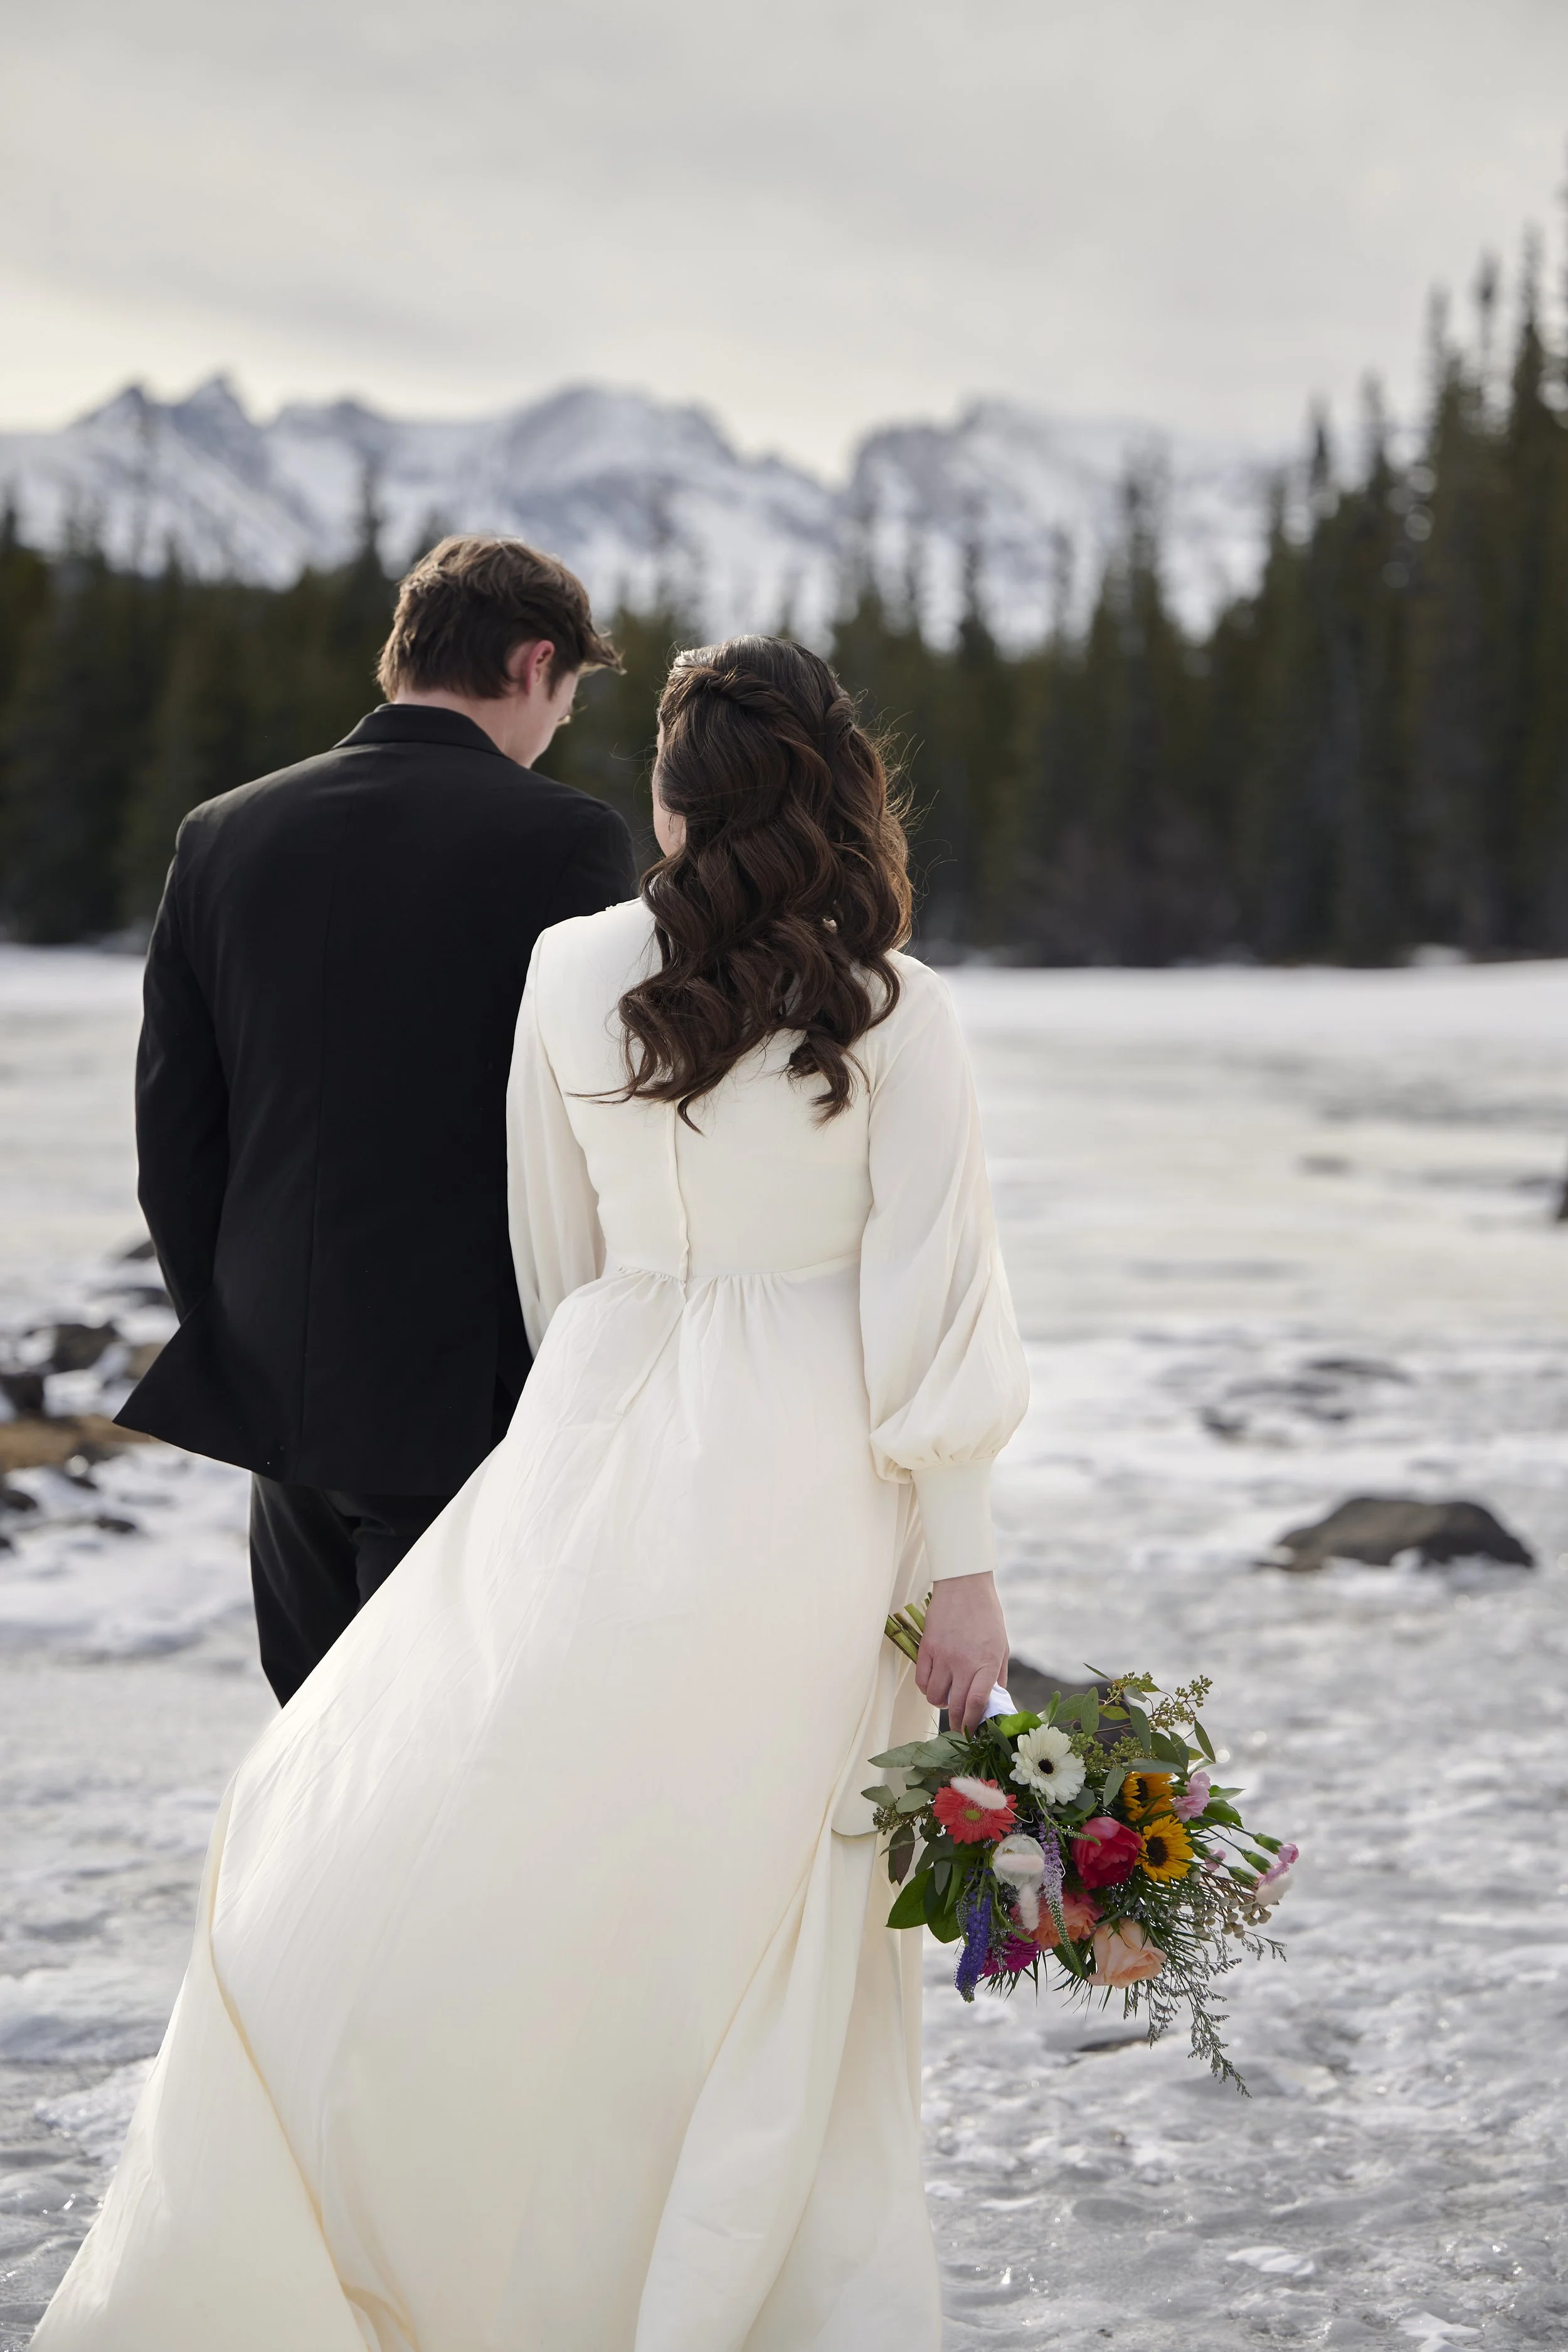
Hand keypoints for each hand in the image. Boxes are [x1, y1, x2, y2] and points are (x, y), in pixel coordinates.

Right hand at [914, 1573, 1009, 1734]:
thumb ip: (997, 1675)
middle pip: (954, 1705)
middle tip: (958, 1727)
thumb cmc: (987, 1615)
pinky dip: (927, 1688)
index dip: (972, 1722)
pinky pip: (922, 1681)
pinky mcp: (927, 1648)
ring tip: (947, 1697)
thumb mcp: (1001, 1646)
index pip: (977, 1702)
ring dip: (941, 1703)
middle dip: (956, 1722)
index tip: (971, 1732)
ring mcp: (943, 1655)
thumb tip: (994, 1702)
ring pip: (935, 1696)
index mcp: (987, 1661)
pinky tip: (935, 1683)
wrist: (963, 1585)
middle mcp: (964, 1661)